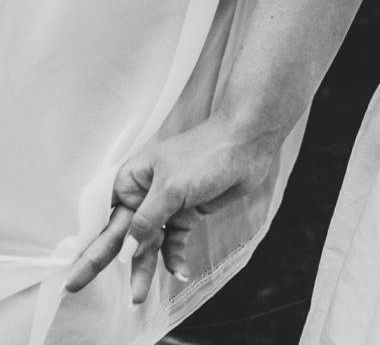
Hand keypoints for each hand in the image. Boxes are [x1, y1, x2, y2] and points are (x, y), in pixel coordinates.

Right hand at [64, 116, 276, 303]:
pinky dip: (175, 257)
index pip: (105, 217)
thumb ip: (146, 221)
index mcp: (132, 179)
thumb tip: (126, 250)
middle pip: (122, 234)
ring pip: (148, 243)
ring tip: (137, 298)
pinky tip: (180, 272)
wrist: (246, 143)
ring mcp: (166, 204)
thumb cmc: (204, 155)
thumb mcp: (170, 188)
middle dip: (104, 261)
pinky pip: (174, 241)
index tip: (72, 270)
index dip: (88, 243)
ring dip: (144, 268)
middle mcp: (144, 193)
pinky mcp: (187, 212)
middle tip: (76, 287)